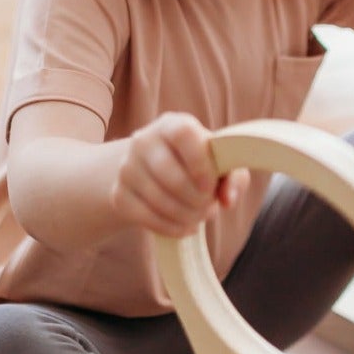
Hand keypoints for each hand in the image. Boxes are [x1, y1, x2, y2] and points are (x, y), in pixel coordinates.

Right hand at [110, 113, 249, 238]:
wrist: (153, 171)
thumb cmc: (197, 164)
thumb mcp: (221, 163)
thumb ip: (234, 177)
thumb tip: (228, 199)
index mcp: (172, 125)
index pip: (183, 134)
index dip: (200, 162)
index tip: (210, 184)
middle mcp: (144, 140)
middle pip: (170, 176)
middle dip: (197, 200)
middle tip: (209, 206)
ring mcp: (127, 168)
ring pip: (159, 201)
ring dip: (187, 216)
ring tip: (199, 215)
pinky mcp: (118, 194)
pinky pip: (146, 218)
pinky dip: (171, 228)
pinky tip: (185, 225)